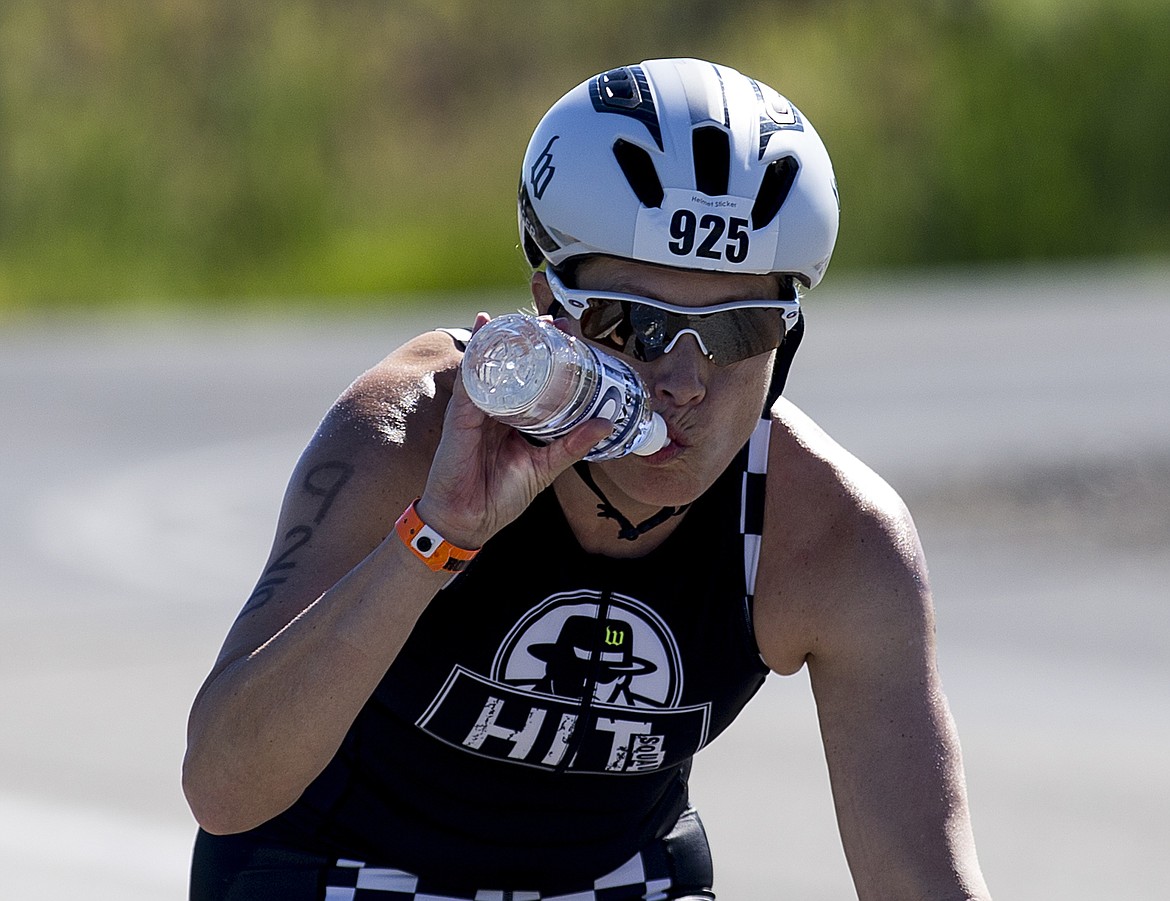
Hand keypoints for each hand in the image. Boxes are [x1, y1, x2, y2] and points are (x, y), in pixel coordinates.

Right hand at [416, 312, 613, 548]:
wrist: (469, 521)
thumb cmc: (501, 496)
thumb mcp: (545, 466)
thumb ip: (573, 445)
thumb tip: (606, 423)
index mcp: (514, 417)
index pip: (532, 378)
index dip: (548, 354)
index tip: (567, 334)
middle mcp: (494, 408)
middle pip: (510, 365)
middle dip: (528, 339)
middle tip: (551, 322)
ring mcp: (474, 410)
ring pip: (488, 365)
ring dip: (502, 339)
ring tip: (519, 320)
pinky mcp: (459, 418)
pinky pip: (469, 382)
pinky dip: (477, 358)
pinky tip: (485, 335)